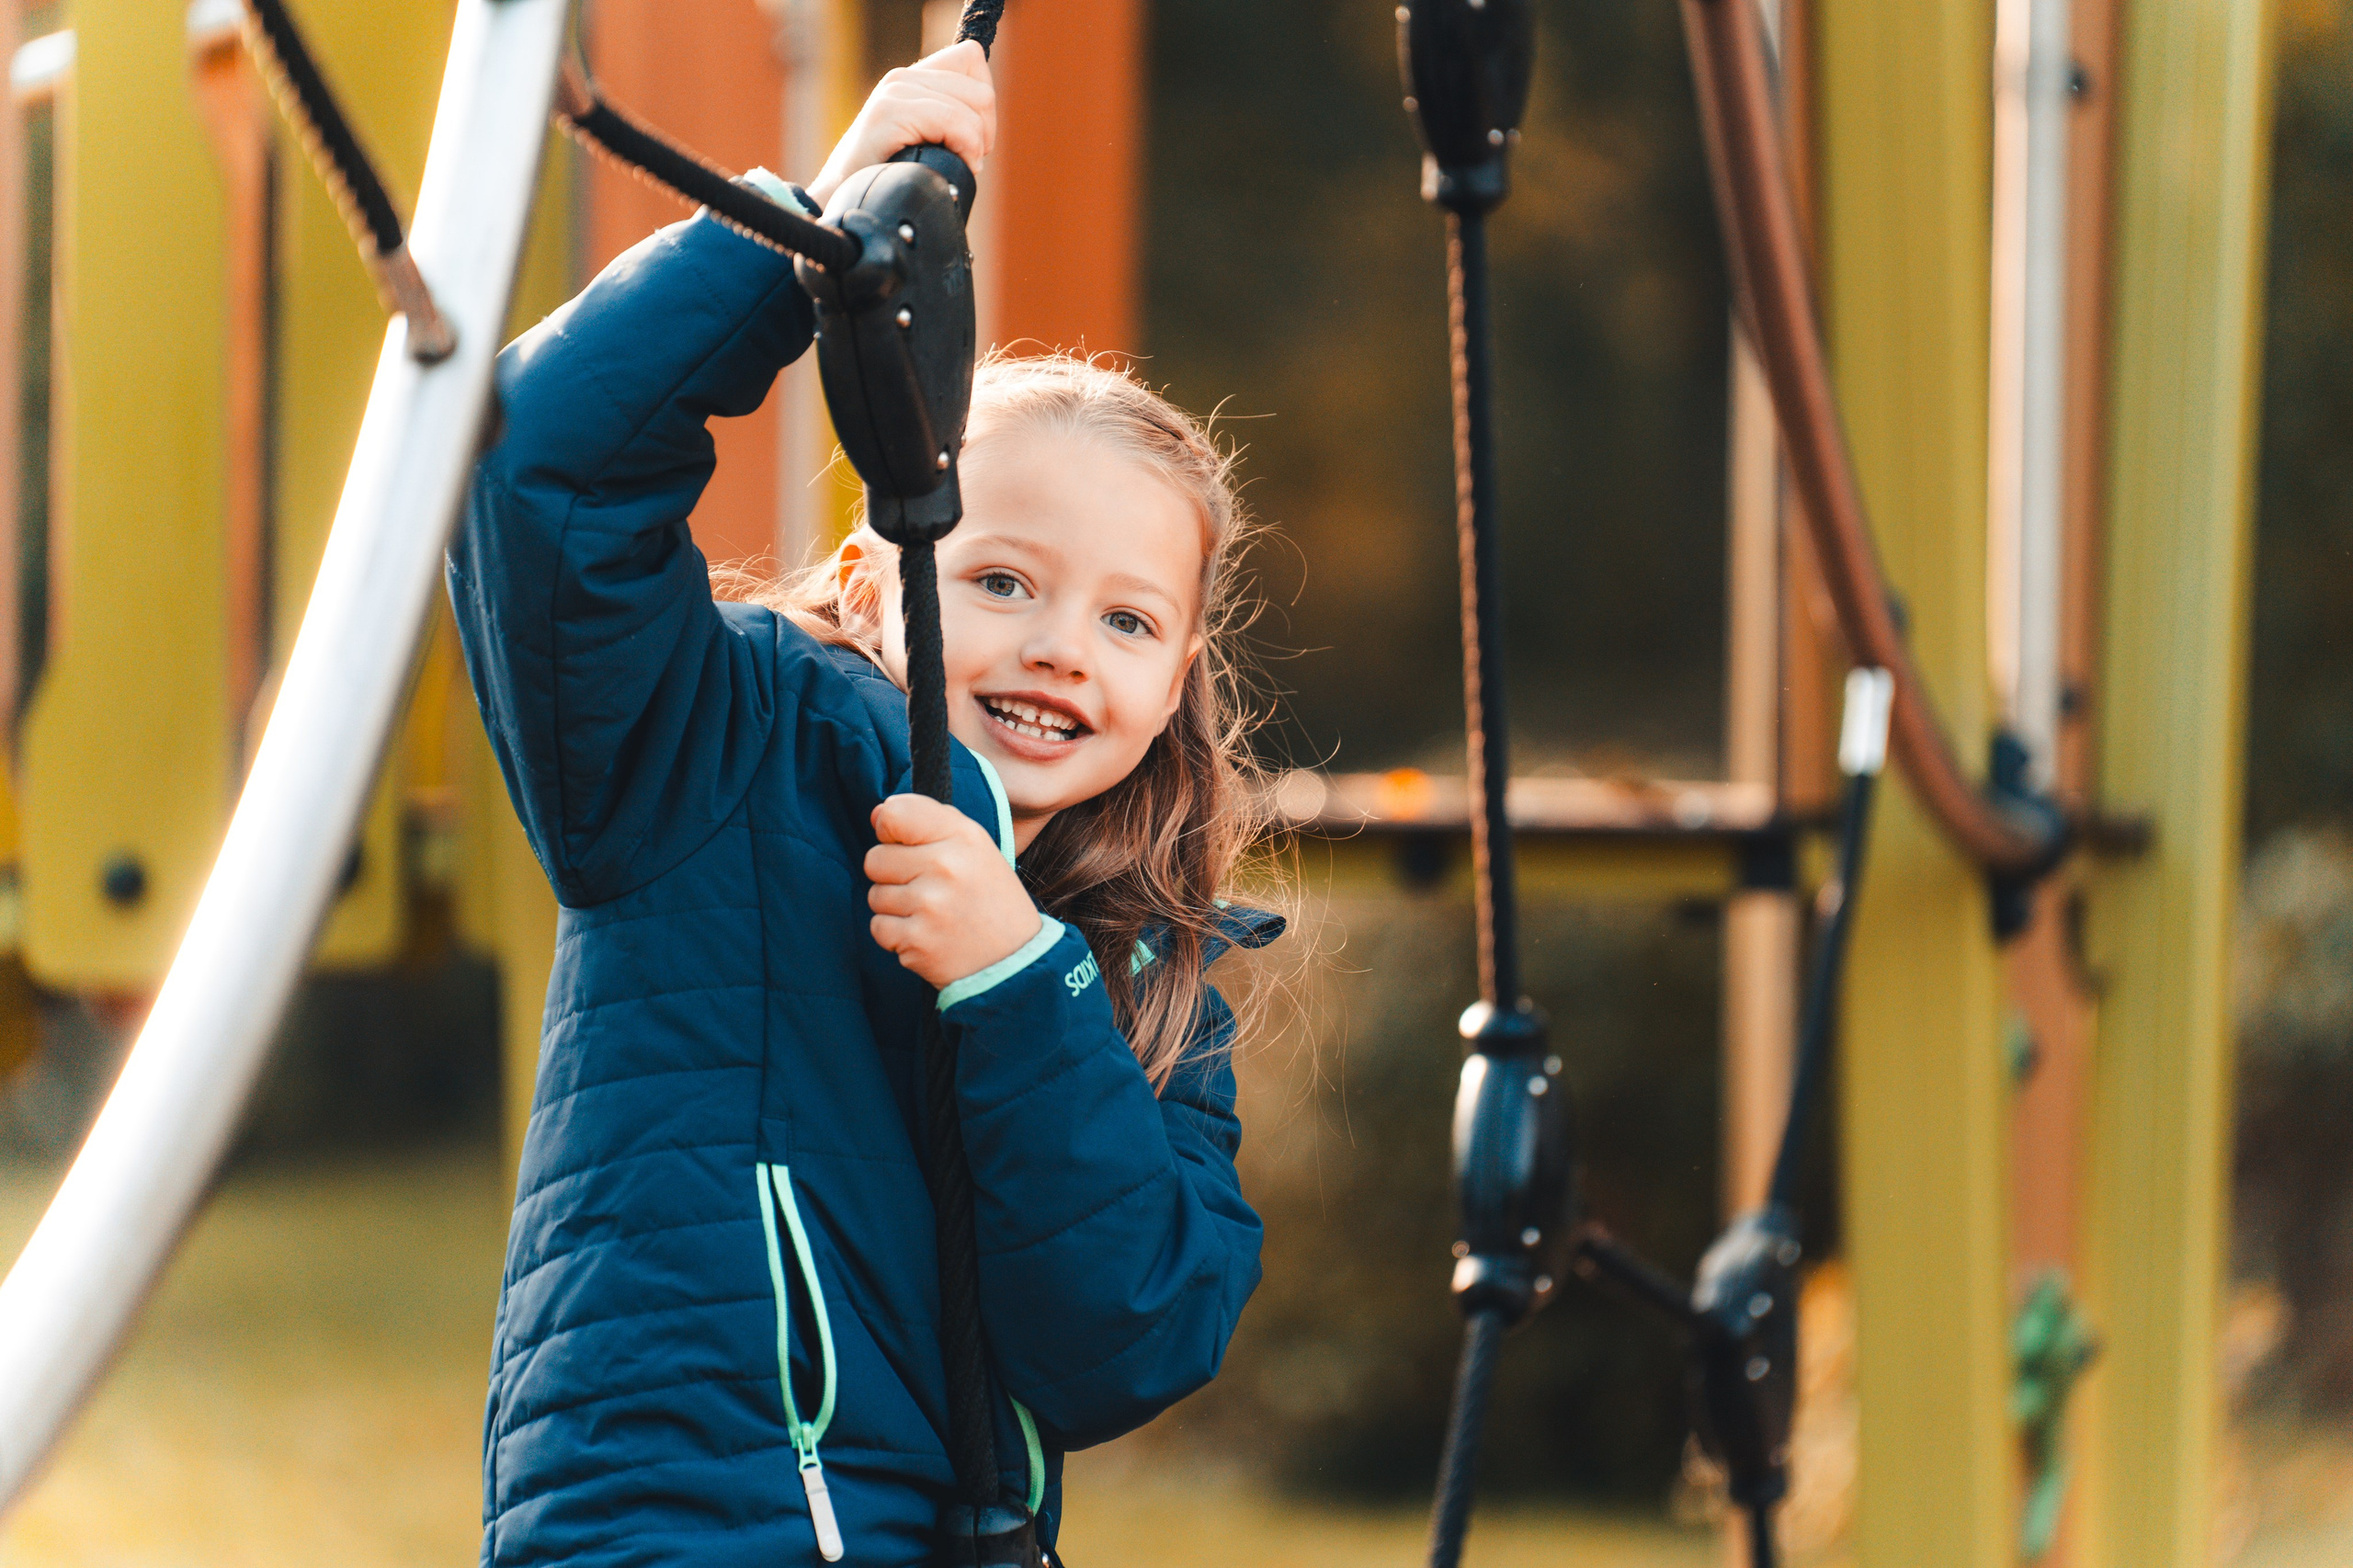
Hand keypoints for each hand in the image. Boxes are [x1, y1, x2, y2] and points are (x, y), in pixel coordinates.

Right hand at [806, 40, 995, 208]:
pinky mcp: (889, 112)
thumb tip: (986, 117)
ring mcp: (895, 92)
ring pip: (974, 106)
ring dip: (975, 146)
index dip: (982, 103)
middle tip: (965, 159)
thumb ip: (946, 116)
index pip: (971, 59)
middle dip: (984, 131)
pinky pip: (954, 122)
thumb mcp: (920, 139)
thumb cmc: (884, 178)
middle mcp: (902, 78)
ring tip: (956, 166)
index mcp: (911, 78)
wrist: (840, 201)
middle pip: (981, 91)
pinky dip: (966, 150)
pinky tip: (954, 167)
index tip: (970, 137)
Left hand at [865, 793, 1041, 989]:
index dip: (889, 829)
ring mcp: (930, 905)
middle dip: (892, 876)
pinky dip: (896, 935)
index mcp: (963, 836)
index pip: (894, 812)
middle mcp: (946, 865)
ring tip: (932, 915)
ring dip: (895, 908)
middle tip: (928, 890)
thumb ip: (929, 822)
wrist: (1015, 962)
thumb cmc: (989, 900)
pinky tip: (927, 935)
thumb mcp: (975, 849)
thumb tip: (878, 814)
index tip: (904, 844)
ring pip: (875, 895)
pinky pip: (878, 927)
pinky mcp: (917, 940)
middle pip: (875, 858)